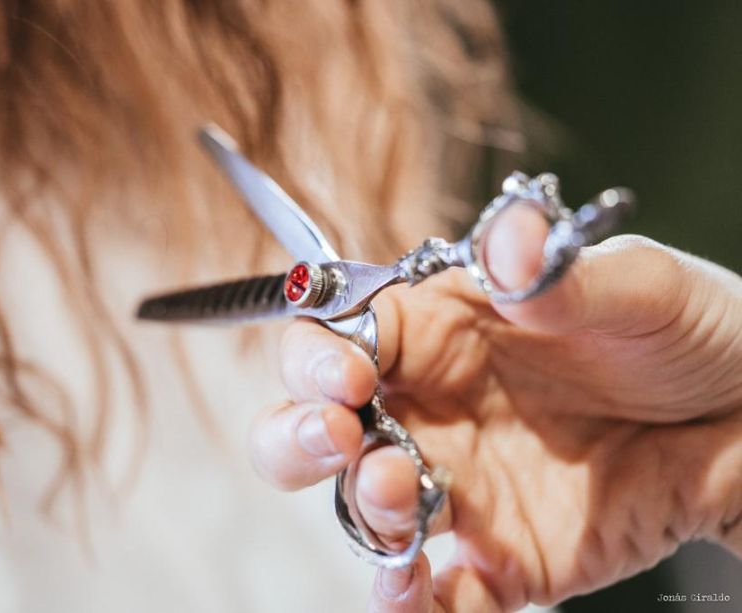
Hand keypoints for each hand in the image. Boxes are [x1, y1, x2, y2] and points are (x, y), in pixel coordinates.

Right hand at [247, 204, 741, 611]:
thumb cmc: (690, 332)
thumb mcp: (638, 286)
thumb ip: (559, 270)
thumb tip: (506, 245)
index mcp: (440, 329)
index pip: (338, 335)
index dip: (317, 355)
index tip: (345, 372)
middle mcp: (431, 408)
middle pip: (316, 425)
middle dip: (298, 435)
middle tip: (335, 435)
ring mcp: (460, 486)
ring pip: (363, 509)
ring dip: (361, 510)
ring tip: (405, 501)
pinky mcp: (501, 558)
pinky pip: (437, 595)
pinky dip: (410, 604)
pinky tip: (414, 594)